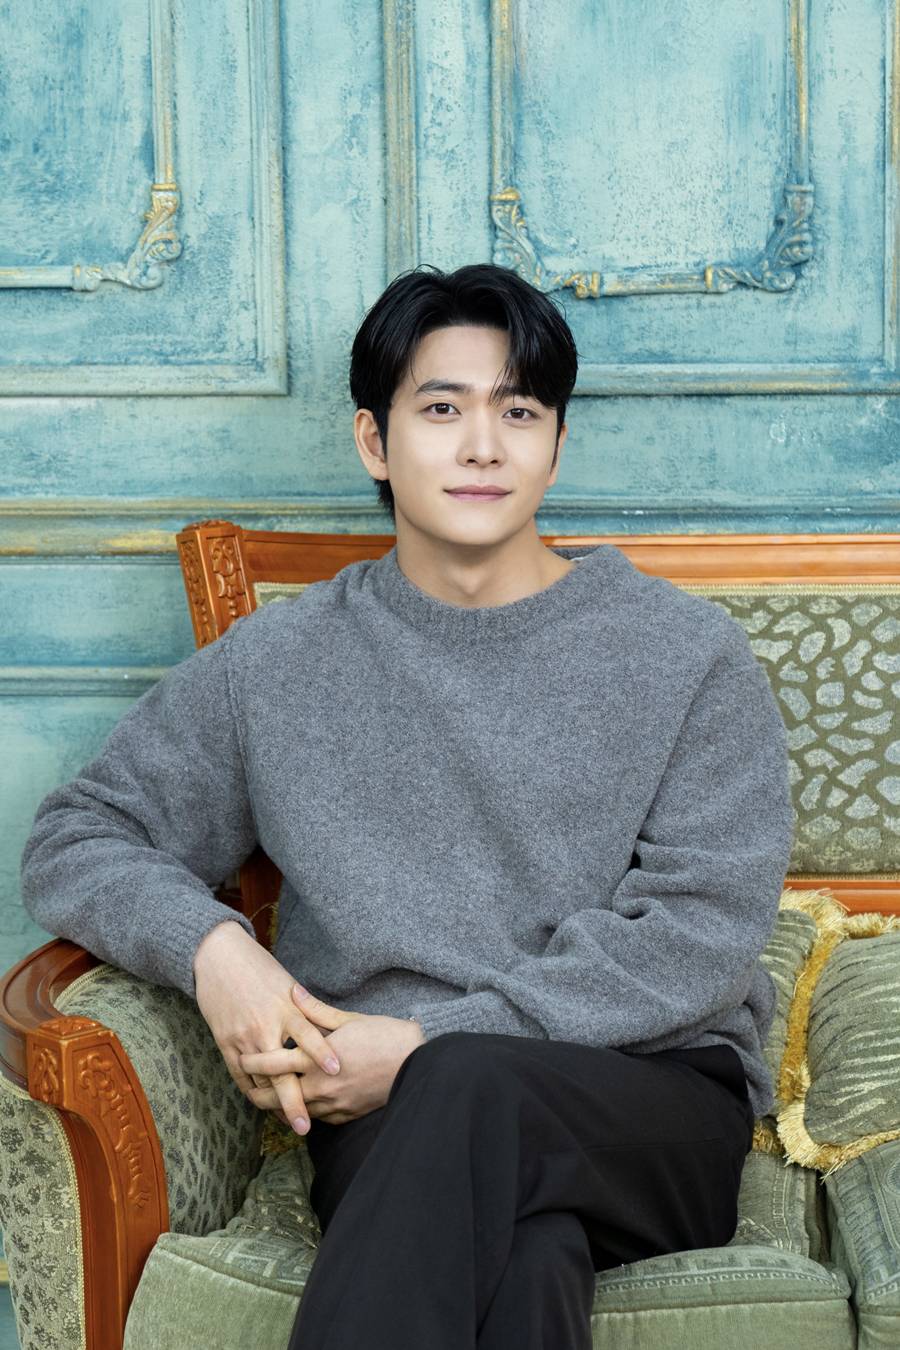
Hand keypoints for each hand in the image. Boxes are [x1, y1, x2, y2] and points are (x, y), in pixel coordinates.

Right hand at [192, 919, 362, 1133]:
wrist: (218, 958)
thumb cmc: (259, 968)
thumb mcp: (288, 984)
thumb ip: (308, 1010)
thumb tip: (333, 1030)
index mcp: (285, 1008)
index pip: (306, 1035)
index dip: (321, 1053)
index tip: (336, 1070)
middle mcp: (264, 1027)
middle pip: (280, 1072)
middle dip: (293, 1101)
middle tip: (305, 1126)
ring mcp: (242, 1038)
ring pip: (259, 1080)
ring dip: (274, 1103)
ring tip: (290, 1122)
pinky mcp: (225, 1043)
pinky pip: (240, 1075)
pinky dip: (253, 1091)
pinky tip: (264, 1105)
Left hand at [239, 984, 425, 1124]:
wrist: (417, 1064)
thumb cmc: (385, 1037)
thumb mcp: (350, 1020)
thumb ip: (316, 1011)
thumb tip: (294, 992)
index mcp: (317, 1061)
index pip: (273, 1065)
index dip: (253, 1063)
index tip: (241, 1058)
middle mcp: (320, 1087)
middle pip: (276, 1098)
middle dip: (258, 1094)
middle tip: (248, 1088)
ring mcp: (333, 1106)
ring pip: (295, 1112)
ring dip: (280, 1106)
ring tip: (269, 1098)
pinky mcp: (346, 1116)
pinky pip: (317, 1118)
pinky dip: (305, 1112)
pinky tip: (302, 1105)